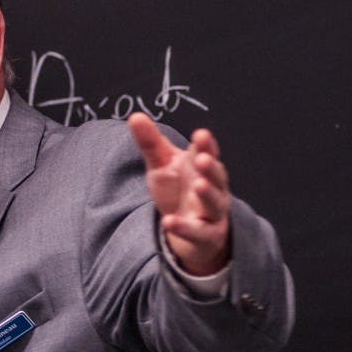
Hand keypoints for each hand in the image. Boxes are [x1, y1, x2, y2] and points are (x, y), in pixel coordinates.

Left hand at [127, 113, 230, 275]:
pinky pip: (199, 232)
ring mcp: (213, 212)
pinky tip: (170, 222)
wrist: (187, 230)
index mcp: (202, 167)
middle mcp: (213, 188)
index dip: (206, 145)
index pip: (207, 153)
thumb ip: (150, 142)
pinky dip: (185, 228)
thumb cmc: (177, 190)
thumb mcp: (161, 165)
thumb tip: (134, 116)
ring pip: (215, 203)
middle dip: (211, 167)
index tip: (200, 134)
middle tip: (202, 159)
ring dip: (208, 194)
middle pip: (217, 176)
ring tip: (198, 186)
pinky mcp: (207, 235)